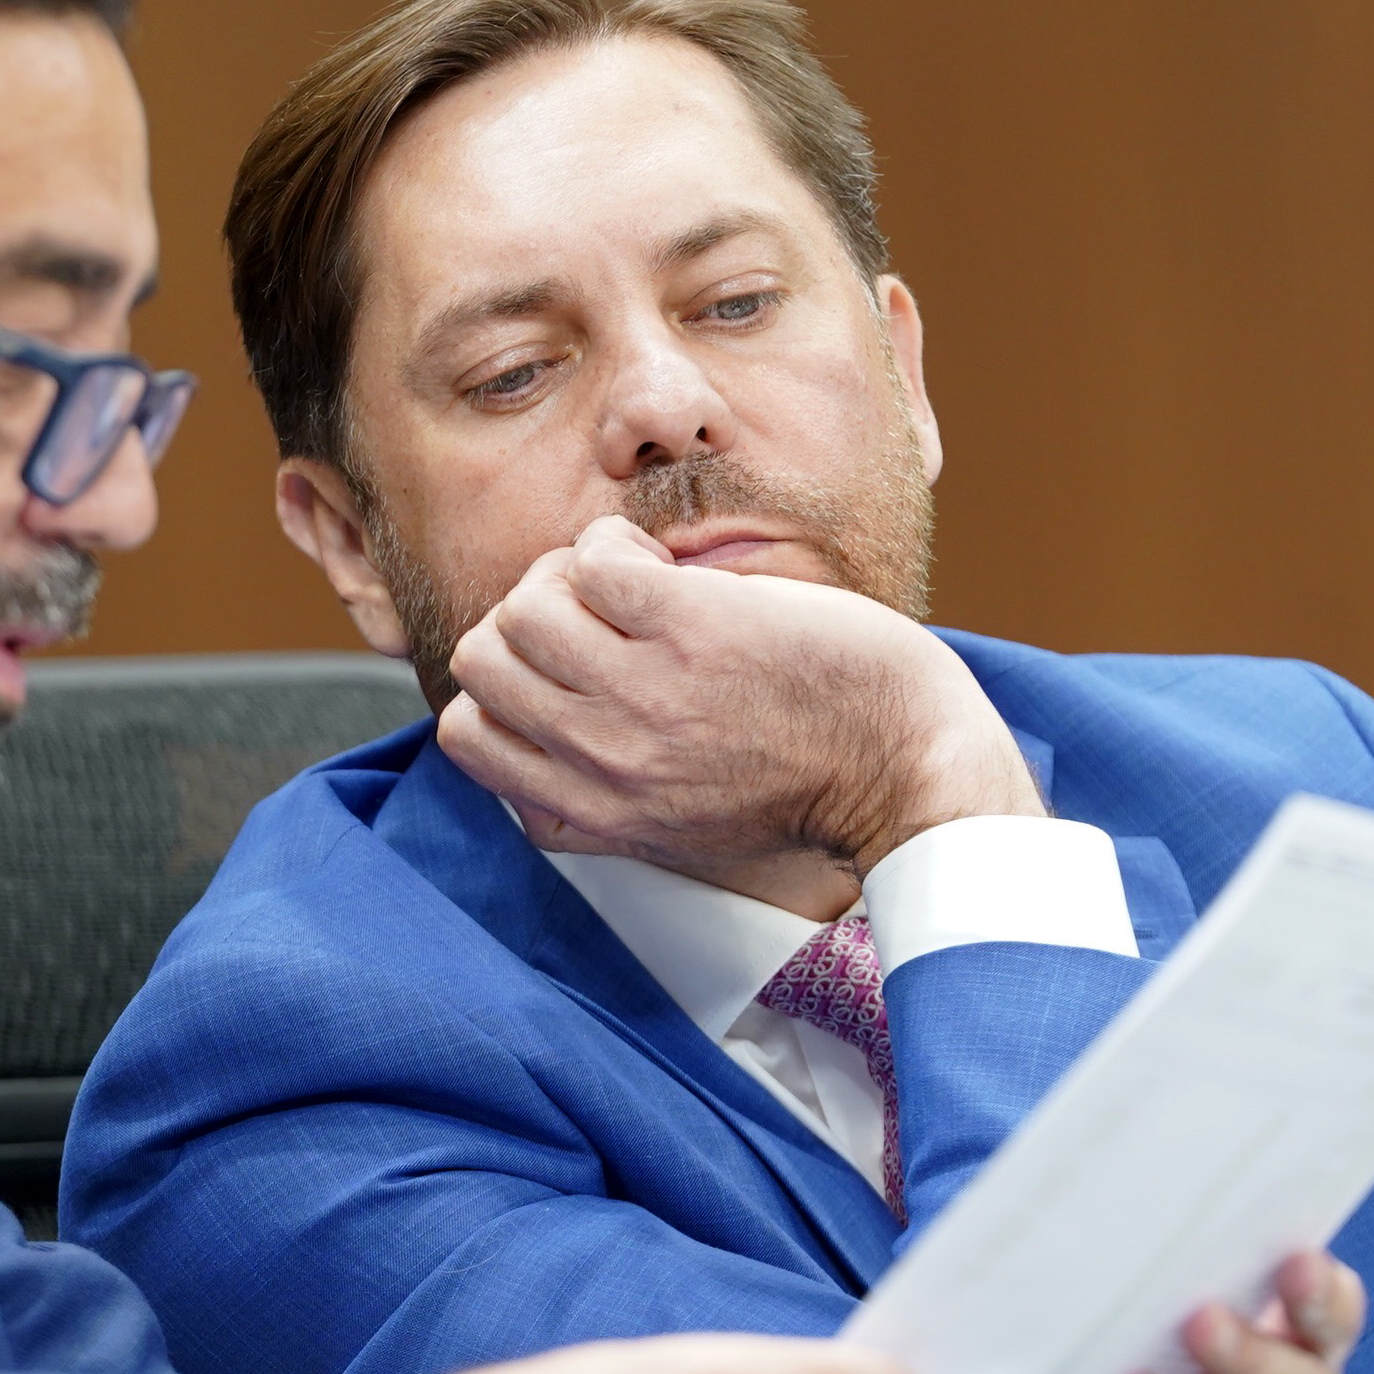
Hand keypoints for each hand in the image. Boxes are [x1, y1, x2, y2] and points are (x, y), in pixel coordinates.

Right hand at [440, 516, 1041, 896]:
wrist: (906, 765)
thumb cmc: (809, 785)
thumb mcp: (680, 829)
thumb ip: (602, 802)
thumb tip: (540, 757)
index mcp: (597, 811)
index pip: (468, 739)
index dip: (498, 688)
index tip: (556, 668)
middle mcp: (605, 758)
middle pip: (480, 661)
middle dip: (523, 621)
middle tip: (591, 612)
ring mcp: (644, 692)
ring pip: (523, 606)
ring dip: (566, 575)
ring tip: (627, 581)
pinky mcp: (690, 628)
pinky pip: (592, 560)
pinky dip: (616, 544)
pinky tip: (663, 562)